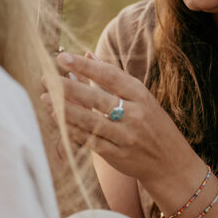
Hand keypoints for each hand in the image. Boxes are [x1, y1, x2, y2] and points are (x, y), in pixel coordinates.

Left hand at [41, 52, 202, 188]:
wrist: (171, 164)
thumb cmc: (153, 125)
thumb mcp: (141, 98)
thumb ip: (113, 77)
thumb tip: (88, 54)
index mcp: (141, 95)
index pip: (109, 76)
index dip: (84, 66)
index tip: (62, 57)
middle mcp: (135, 114)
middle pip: (96, 98)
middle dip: (68, 87)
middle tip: (46, 78)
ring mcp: (126, 136)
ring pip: (90, 120)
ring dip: (65, 109)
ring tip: (45, 97)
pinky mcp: (117, 155)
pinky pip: (90, 141)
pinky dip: (72, 130)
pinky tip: (57, 120)